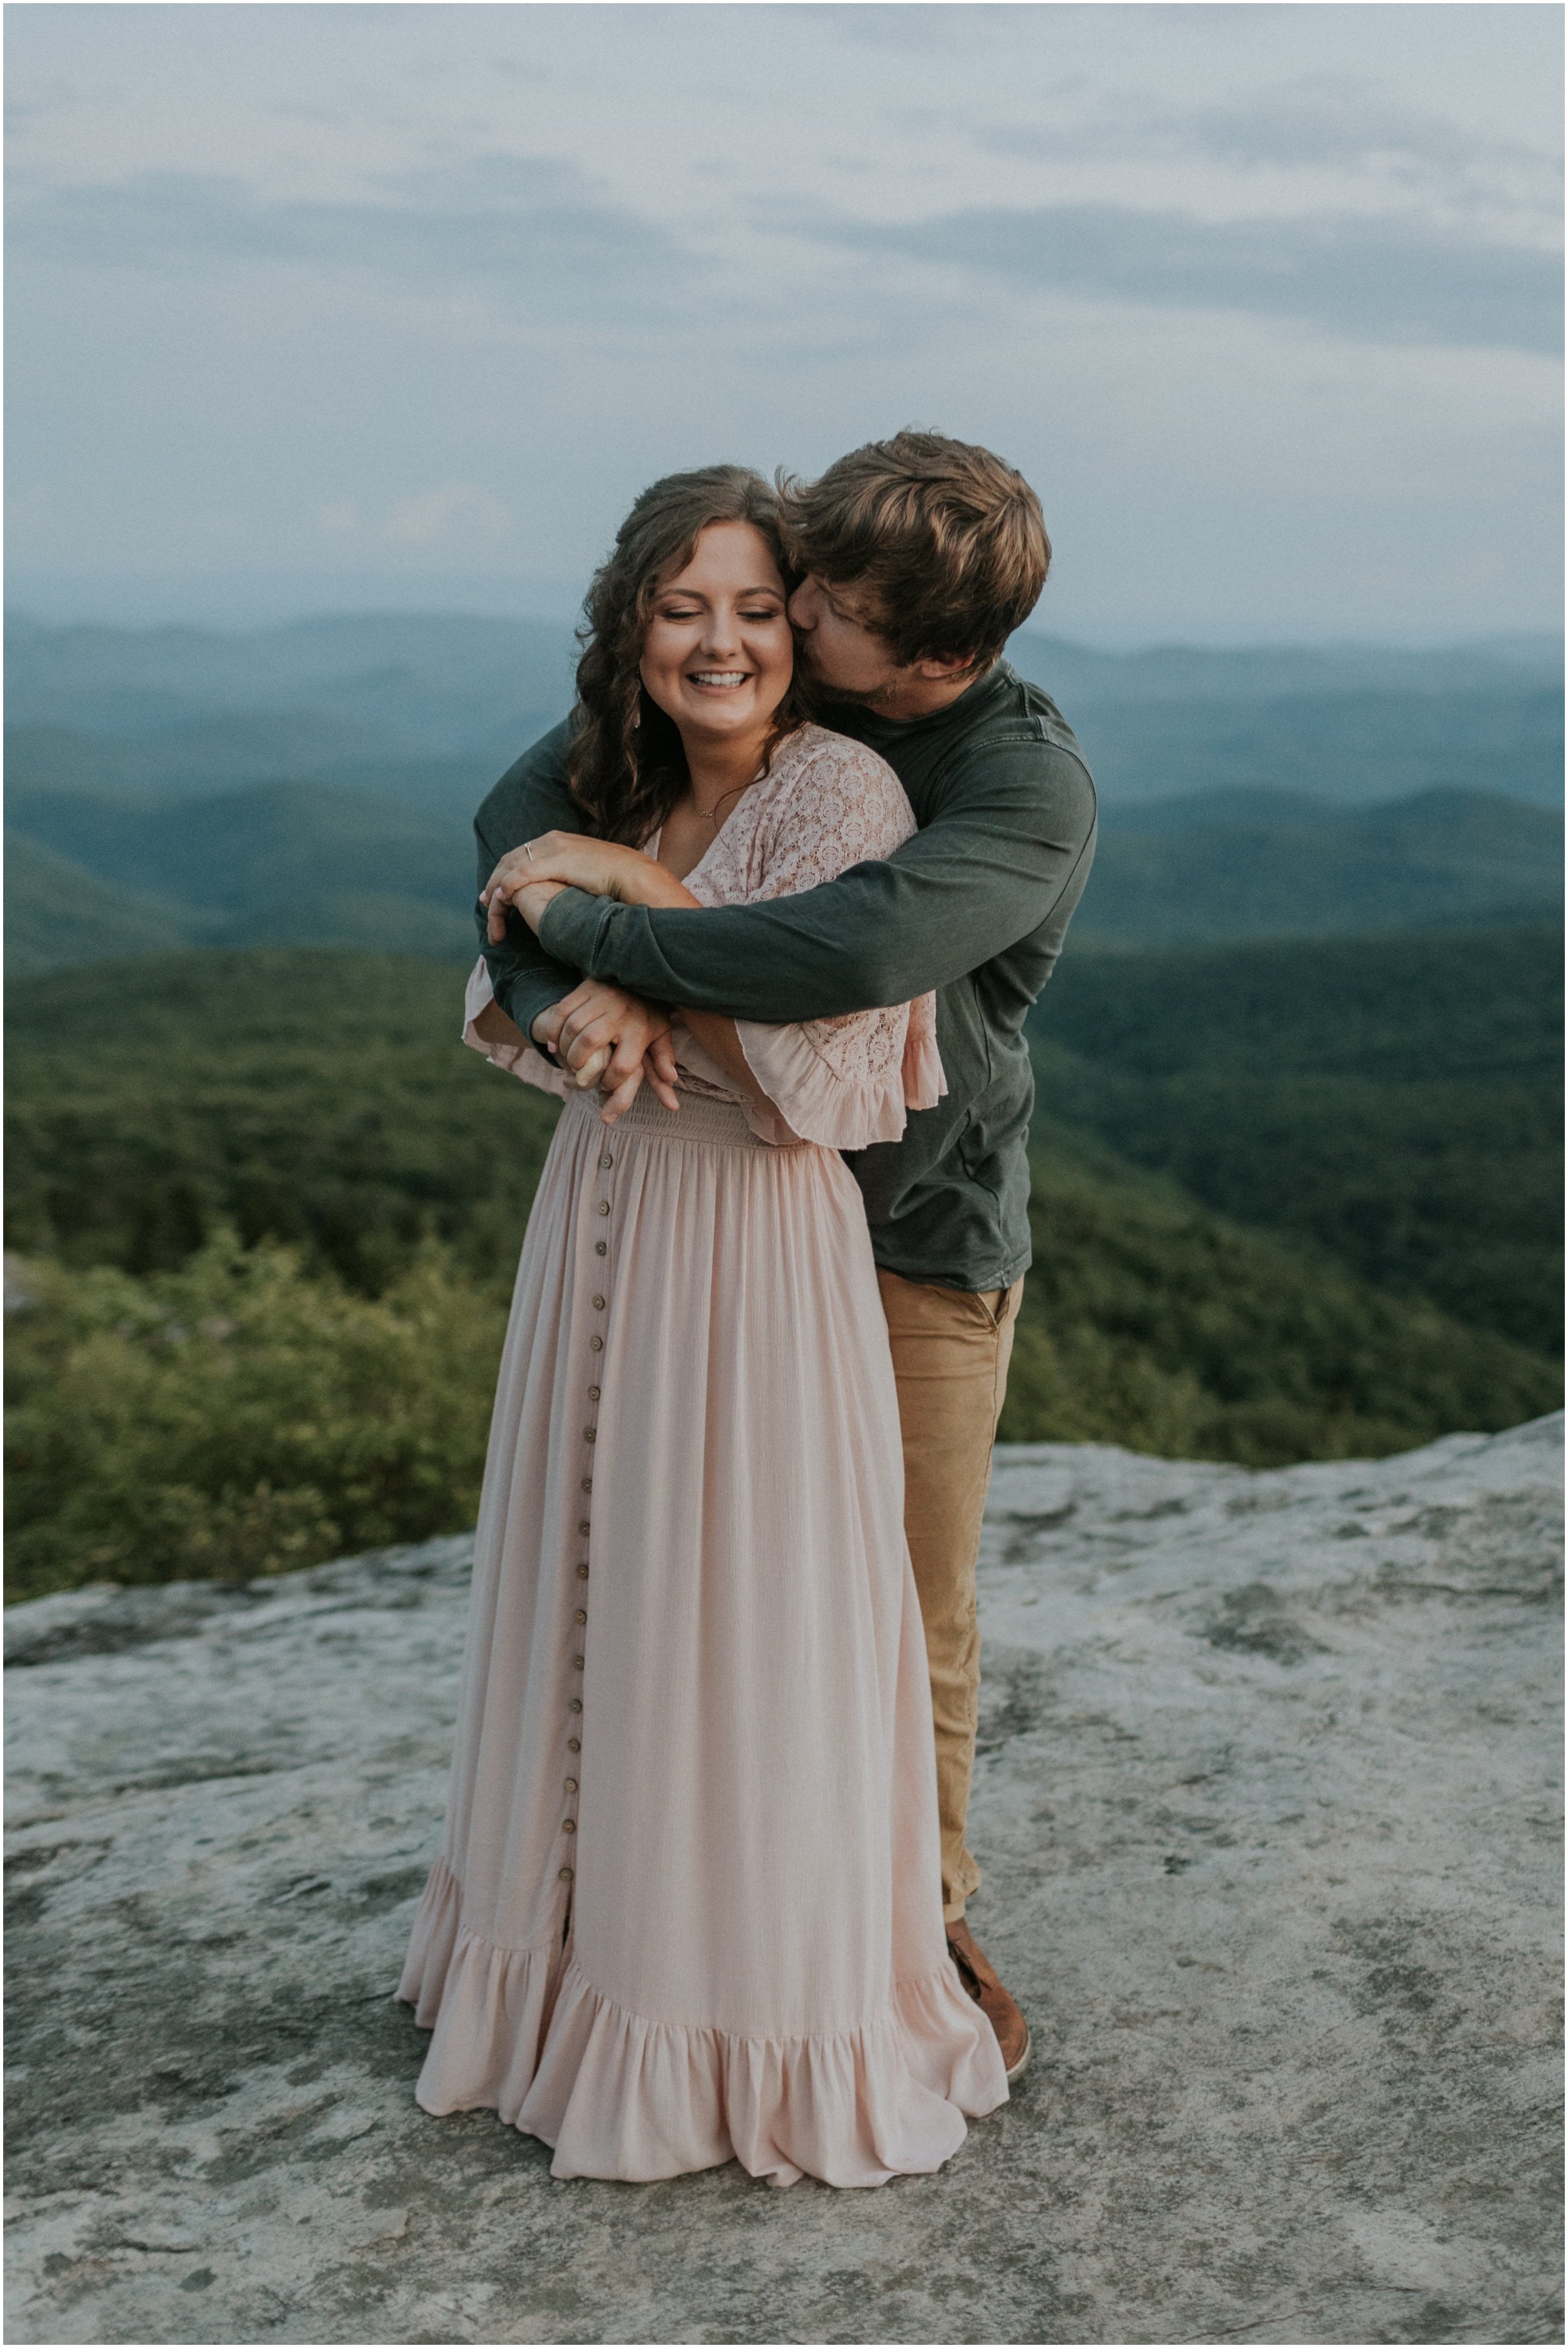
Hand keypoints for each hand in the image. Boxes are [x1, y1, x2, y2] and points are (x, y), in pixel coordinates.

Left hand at [483, 832, 656, 941]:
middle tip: (485, 901)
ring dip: (496, 889)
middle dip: (494, 880)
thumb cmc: (616, 878)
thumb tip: (564, 891)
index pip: (522, 854)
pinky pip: (521, 875)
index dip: (506, 872)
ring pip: (510, 868)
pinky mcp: (555, 862)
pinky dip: (508, 887)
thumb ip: (569, 877)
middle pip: (510, 859)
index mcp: (558, 841)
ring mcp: (552, 849)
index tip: (497, 891)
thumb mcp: (586, 874)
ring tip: (490, 909)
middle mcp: (551, 841)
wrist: (632, 873)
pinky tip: (501, 901)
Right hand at [532, 982, 680, 1124]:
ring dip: (565, 1047)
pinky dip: (554, 1030)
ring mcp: (601, 998)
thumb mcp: (660, 1035)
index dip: (610, 1082)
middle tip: (578, 1072)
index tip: (605, 1085)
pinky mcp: (585, 988)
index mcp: (640, 1030)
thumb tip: (672, 1104)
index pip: (623, 1065)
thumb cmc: (648, 1013)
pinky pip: (562, 1011)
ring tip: (567, 1059)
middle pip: (591, 1041)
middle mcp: (620, 1013)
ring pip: (573, 1026)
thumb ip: (661, 1065)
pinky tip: (554, 1043)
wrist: (638, 975)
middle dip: (579, 1062)